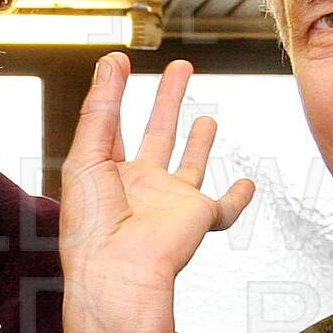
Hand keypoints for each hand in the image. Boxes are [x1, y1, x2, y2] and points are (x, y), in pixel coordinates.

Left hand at [58, 55, 255, 332]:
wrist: (119, 271)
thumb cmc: (92, 225)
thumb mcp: (86, 155)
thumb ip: (101, 107)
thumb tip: (111, 61)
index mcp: (107, 173)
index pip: (111, 127)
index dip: (114, 95)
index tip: (118, 63)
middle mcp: (140, 186)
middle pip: (157, 133)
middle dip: (167, 100)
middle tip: (178, 71)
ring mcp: (170, 201)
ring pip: (190, 163)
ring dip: (198, 141)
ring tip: (204, 118)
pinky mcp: (198, 217)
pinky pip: (225, 208)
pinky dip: (238, 197)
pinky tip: (245, 184)